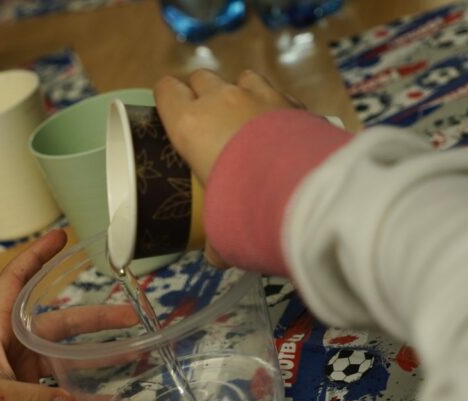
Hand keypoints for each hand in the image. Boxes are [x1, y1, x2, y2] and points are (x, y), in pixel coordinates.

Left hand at [0, 229, 136, 400]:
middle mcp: (16, 341)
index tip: (60, 236)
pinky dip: (84, 391)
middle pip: (60, 320)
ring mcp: (24, 365)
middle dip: (96, 317)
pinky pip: (63, 385)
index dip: (36, 256)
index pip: (15, 280)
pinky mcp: (30, 388)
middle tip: (130, 315)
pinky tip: (108, 398)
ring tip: (133, 352)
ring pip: (68, 352)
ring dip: (98, 353)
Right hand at [155, 70, 299, 266]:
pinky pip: (275, 92)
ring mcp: (258, 94)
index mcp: (189, 124)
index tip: (170, 110)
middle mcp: (220, 100)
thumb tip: (215, 256)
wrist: (301, 186)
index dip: (167, 97)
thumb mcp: (220, 225)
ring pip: (240, 78)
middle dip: (202, 93)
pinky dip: (273, 104)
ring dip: (239, 92)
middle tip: (208, 120)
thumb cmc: (243, 201)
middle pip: (201, 78)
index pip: (166, 90)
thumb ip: (215, 236)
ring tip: (245, 117)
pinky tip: (280, 126)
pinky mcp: (291, 100)